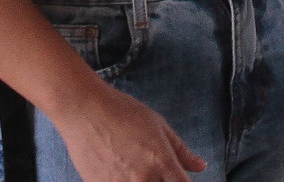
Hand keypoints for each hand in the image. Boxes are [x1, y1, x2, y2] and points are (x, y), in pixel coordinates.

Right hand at [57, 82, 205, 181]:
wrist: (83, 110)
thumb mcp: (158, 125)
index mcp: (161, 161)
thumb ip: (181, 150)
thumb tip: (200, 166)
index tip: (178, 178)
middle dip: (162, 181)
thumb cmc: (121, 111)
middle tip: (154, 169)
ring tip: (133, 166)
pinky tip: (119, 169)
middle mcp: (142, 179)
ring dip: (143, 181)